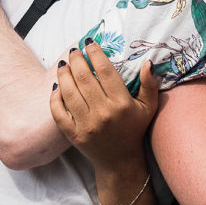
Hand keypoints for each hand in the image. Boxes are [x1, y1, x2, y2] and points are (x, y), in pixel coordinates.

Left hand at [50, 40, 158, 172]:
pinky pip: (59, 113)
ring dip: (64, 74)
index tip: (89, 42)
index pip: (106, 71)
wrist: (120, 162)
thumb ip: (150, 85)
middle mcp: (103, 113)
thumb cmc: (134, 130)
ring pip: (70, 92)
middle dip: (77, 60)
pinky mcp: (73, 135)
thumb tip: (148, 62)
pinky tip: (56, 87)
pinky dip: (55, 98)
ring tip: (64, 64)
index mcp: (121, 104)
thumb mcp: (148, 107)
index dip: (96, 54)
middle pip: (85, 78)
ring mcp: (86, 125)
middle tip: (74, 51)